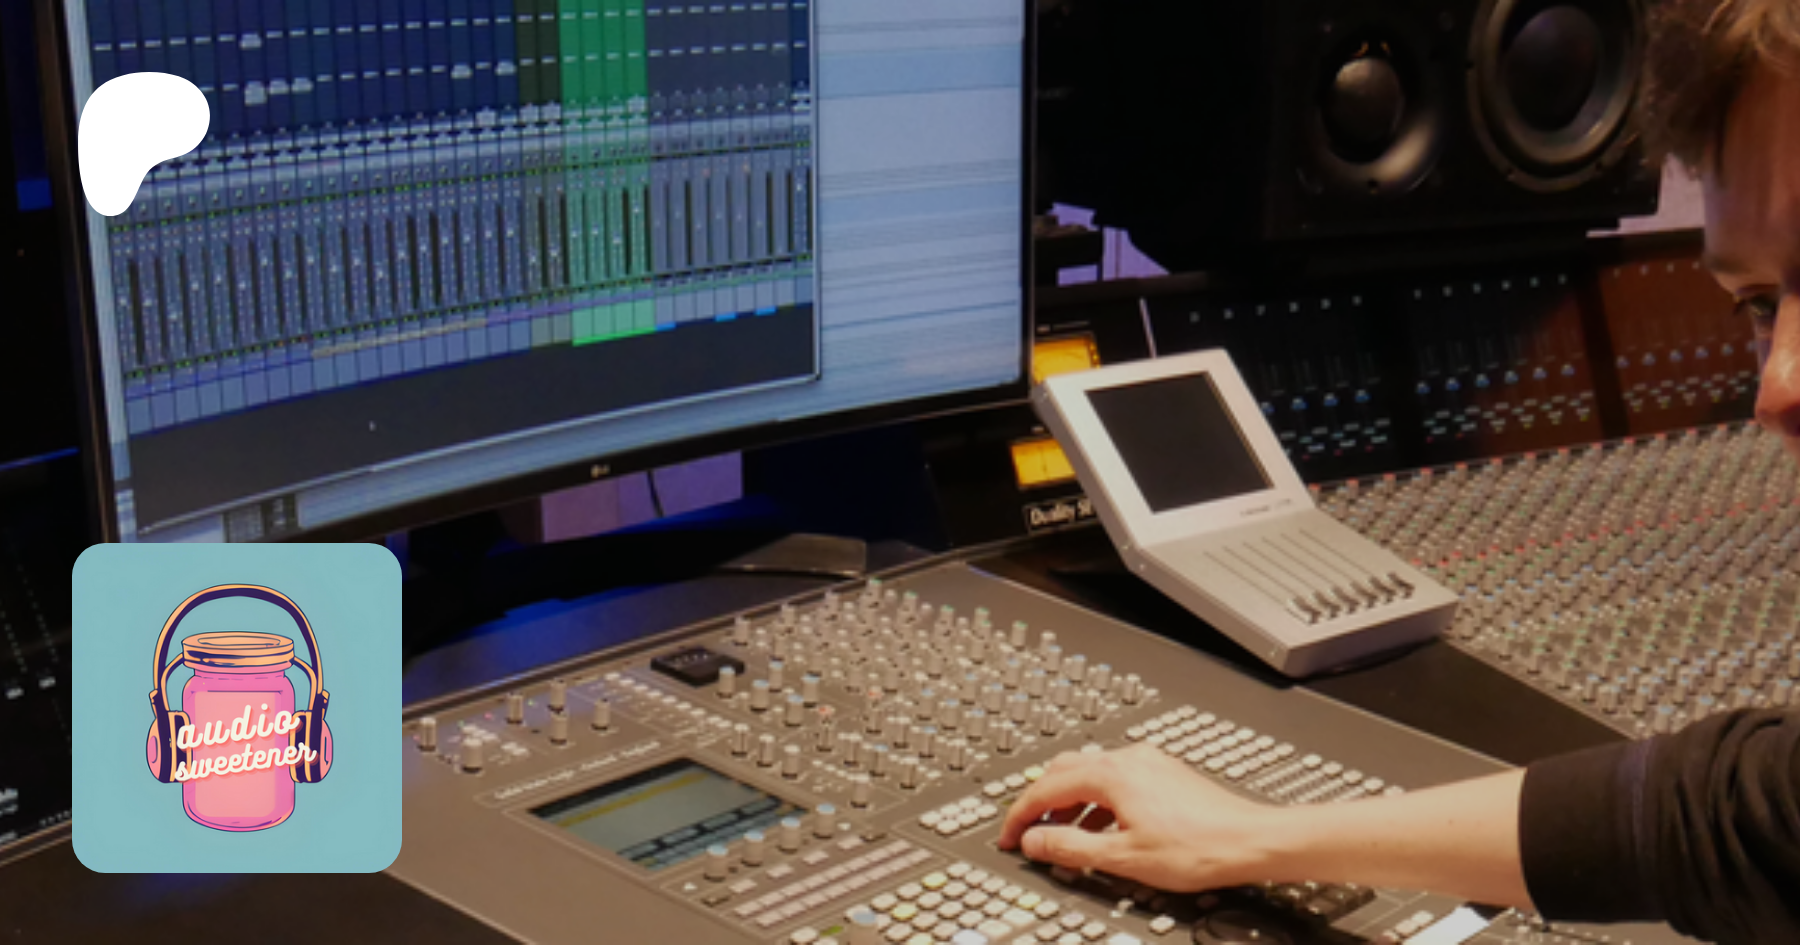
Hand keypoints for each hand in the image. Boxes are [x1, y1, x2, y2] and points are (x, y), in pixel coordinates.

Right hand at [996, 744, 1283, 892]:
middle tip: (1029, 831)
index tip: (1009, 836)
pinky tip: (1103, 828)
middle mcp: (1128, 759)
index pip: (1046, 787)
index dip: (1020, 815)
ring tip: (1063, 836)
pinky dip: (1096, 801)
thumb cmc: (1197, 847)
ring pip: (1091, 774)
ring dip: (1069, 802)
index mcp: (1111, 774)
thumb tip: (1035, 841)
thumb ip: (1070, 847)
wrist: (1250, 840)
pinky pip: (1115, 779)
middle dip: (1040, 801)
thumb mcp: (1122, 856)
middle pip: (1064, 771)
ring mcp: (1148, 763)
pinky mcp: (1164, 773)